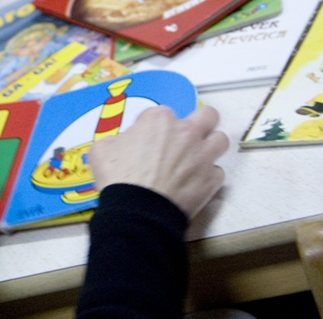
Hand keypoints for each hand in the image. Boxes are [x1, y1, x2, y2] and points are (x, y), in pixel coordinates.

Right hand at [89, 106, 228, 218]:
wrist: (137, 210)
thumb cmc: (118, 177)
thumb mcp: (102, 149)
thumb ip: (118, 139)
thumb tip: (121, 145)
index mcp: (159, 119)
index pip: (162, 112)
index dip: (154, 126)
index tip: (147, 138)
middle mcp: (186, 132)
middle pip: (207, 115)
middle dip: (200, 122)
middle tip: (186, 135)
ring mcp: (203, 155)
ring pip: (220, 139)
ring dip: (210, 145)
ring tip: (197, 156)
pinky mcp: (212, 179)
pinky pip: (217, 171)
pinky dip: (208, 175)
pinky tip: (195, 181)